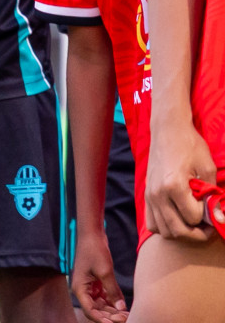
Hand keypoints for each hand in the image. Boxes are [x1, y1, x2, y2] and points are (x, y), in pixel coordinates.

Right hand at [71, 230, 127, 322]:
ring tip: (127, 314)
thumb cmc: (94, 250)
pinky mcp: (96, 282)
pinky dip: (113, 302)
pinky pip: (104, 297)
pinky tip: (123, 306)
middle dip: (110, 316)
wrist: (92, 234)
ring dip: (113, 310)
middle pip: (96, 310)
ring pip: (101, 305)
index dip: (103, 320)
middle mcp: (83, 290)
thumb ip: (113, 291)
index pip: (90, 311)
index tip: (117, 322)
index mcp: (80, 288)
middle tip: (126, 319)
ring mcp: (90, 286)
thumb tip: (121, 308)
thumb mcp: (105, 272)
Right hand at [145, 118, 216, 239]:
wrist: (167, 130)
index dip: (207, 219)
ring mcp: (150, 195)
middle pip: (177, 230)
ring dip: (181, 233)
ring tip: (194, 225)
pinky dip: (165, 227)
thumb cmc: (190, 146)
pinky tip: (178, 220)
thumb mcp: (208, 169)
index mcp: (174, 186)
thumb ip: (213, 196)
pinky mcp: (146, 195)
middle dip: (196, 234)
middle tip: (208, 228)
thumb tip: (219, 218)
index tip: (215, 212)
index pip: (193, 218)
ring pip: (163, 230)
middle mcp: (158, 194)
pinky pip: (152, 223)